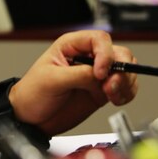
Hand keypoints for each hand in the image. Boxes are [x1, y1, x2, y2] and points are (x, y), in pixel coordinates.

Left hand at [8, 30, 137, 135]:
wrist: (30, 119)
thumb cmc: (32, 94)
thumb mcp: (51, 80)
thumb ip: (78, 75)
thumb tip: (101, 74)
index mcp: (71, 46)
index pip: (99, 40)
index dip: (105, 54)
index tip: (100, 73)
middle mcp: (87, 57)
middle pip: (118, 53)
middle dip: (121, 69)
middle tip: (111, 87)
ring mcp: (96, 75)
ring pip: (125, 69)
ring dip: (126, 82)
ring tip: (113, 96)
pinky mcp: (102, 91)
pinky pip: (125, 87)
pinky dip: (127, 93)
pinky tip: (117, 100)